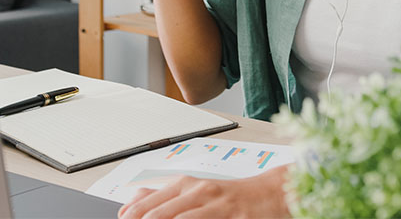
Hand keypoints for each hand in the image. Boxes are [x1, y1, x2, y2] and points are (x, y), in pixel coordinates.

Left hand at [117, 166, 290, 218]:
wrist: (270, 194)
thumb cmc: (230, 196)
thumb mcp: (194, 190)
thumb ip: (162, 196)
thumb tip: (130, 201)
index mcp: (186, 184)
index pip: (147, 204)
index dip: (131, 217)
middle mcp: (199, 192)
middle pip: (159, 214)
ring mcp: (216, 206)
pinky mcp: (233, 218)